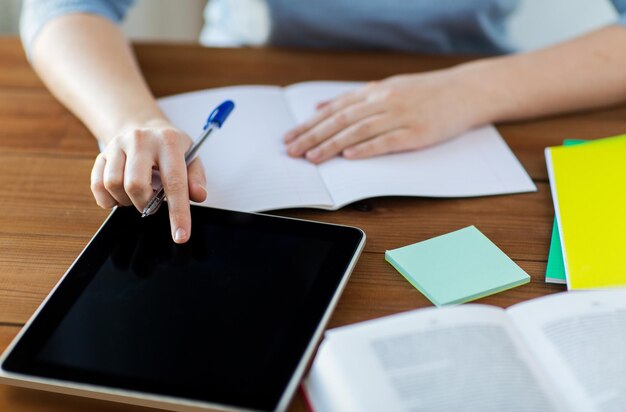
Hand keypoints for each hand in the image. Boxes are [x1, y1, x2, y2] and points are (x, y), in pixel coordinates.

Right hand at [90, 120, 206, 243]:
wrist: (144, 126)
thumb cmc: (170, 148)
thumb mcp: (191, 157)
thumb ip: (196, 178)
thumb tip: (198, 195)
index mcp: (168, 142)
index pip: (174, 182)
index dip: (178, 213)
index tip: (180, 236)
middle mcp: (141, 140)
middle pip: (136, 185)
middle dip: (144, 204)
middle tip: (151, 203)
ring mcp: (118, 145)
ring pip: (113, 185)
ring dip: (127, 201)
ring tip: (137, 196)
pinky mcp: (103, 153)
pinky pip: (97, 185)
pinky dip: (109, 199)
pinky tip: (121, 195)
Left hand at [284, 69, 484, 162]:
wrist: (466, 91)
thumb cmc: (425, 92)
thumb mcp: (386, 87)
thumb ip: (353, 98)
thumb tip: (320, 105)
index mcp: (374, 92)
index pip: (334, 110)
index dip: (309, 124)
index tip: (290, 136)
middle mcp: (384, 101)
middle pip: (341, 120)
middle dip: (313, 136)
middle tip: (292, 150)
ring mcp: (401, 116)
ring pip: (359, 131)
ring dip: (332, 145)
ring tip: (312, 157)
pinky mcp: (417, 133)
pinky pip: (388, 141)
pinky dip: (367, 148)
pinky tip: (349, 155)